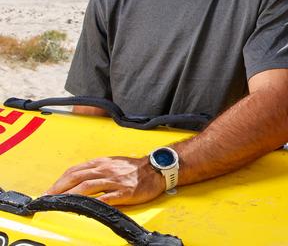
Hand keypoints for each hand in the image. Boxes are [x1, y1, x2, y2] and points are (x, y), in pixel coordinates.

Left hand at [45, 156, 165, 205]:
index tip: (49, 190)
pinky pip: (104, 198)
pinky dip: (91, 203)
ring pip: (87, 187)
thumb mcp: (113, 162)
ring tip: (58, 204)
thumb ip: (97, 169)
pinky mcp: (123, 192)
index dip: (59, 180)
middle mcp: (105, 170)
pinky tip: (82, 208)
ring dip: (70, 195)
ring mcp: (114, 181)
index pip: (75, 170)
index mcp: (102, 163)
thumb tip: (78, 178)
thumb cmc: (134, 168)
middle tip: (47, 198)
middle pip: (77, 177)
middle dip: (59, 188)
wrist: (156, 168)